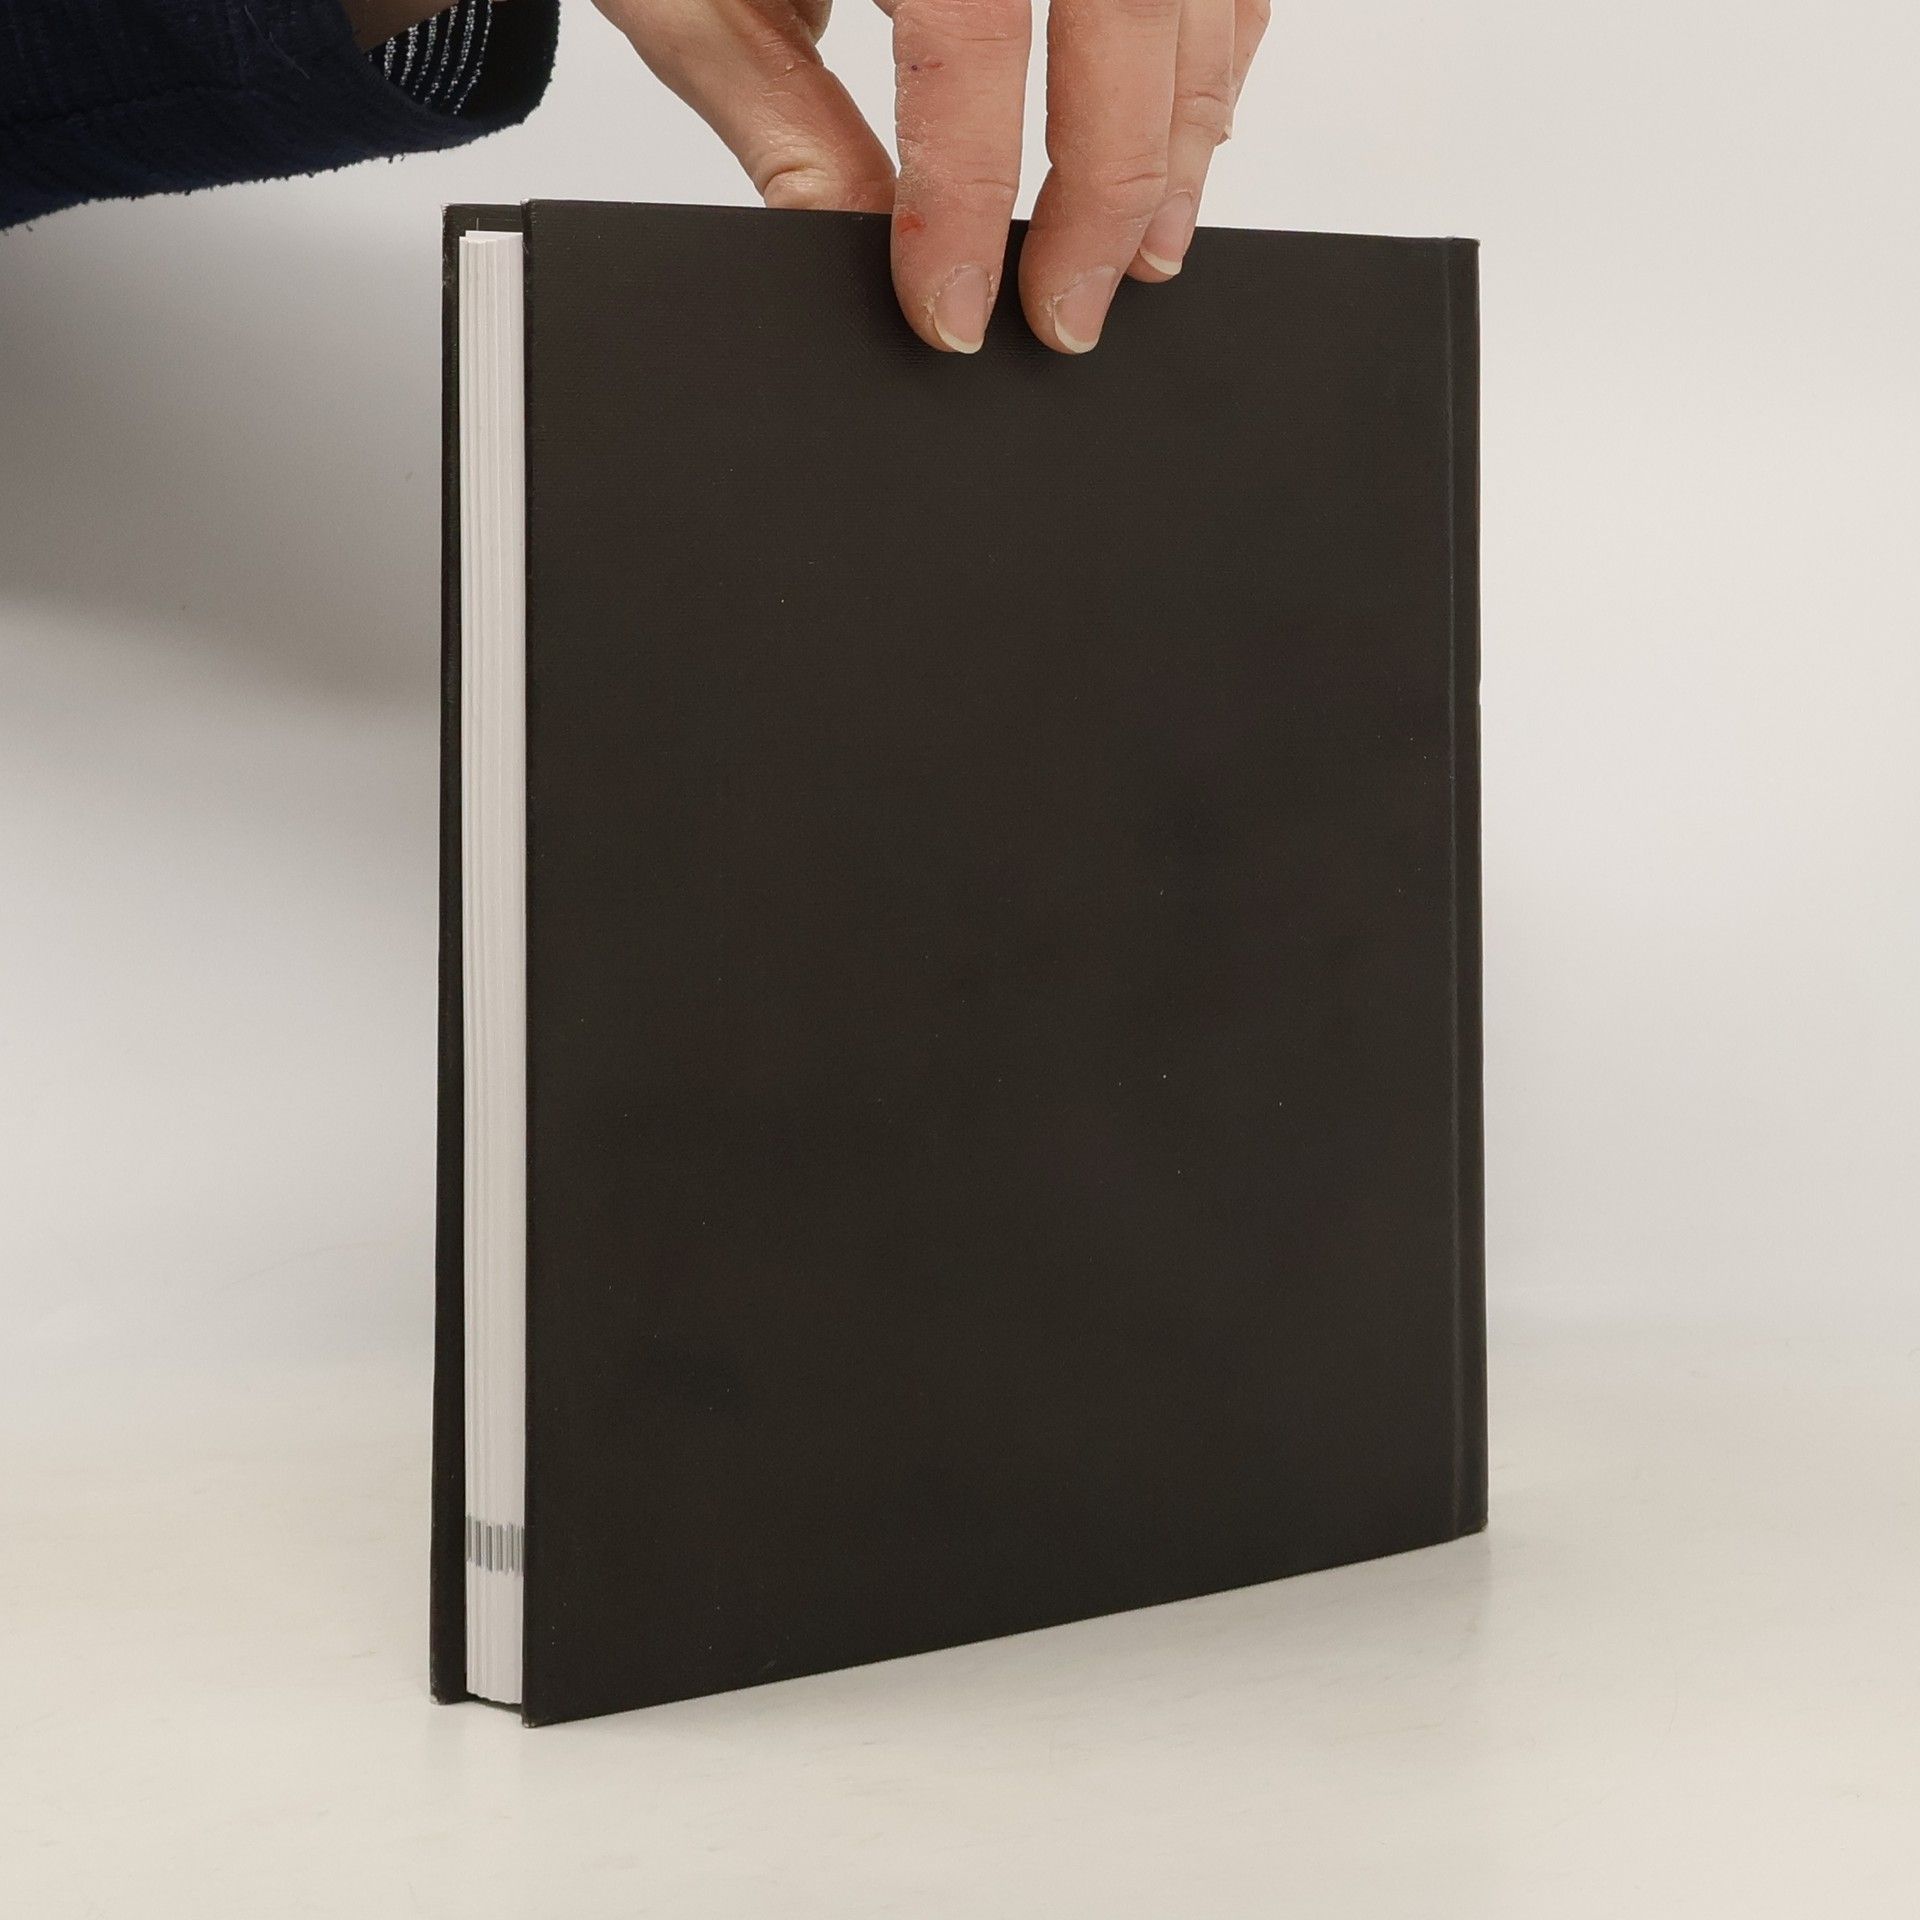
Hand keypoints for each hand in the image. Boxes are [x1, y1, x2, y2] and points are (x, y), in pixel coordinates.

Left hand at [593, 0, 1268, 353]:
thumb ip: (782, 119)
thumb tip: (860, 247)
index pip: (969, 45)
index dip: (970, 202)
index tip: (956, 309)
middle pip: (1121, 19)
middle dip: (1104, 196)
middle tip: (1066, 314)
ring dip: (1178, 140)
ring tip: (1139, 253)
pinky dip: (1210, 53)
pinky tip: (1184, 135)